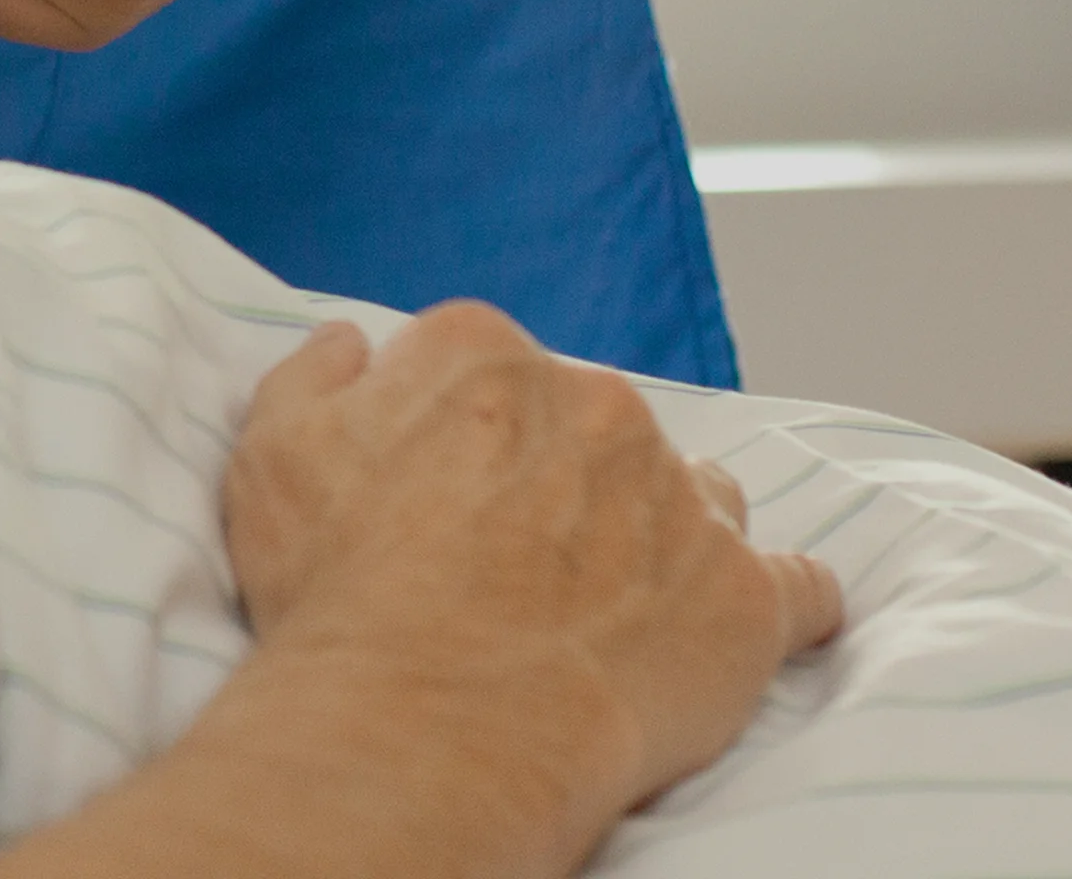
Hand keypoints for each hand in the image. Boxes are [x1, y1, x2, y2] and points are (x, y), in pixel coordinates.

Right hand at [218, 306, 841, 860]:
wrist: (426, 728)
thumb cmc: (340, 601)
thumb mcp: (270, 461)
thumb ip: (311, 378)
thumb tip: (350, 344)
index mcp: (483, 356)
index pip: (488, 365)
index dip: (467, 434)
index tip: (450, 494)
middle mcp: (596, 403)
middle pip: (599, 424)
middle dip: (571, 481)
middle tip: (521, 567)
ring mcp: (682, 498)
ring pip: (697, 494)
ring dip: (669, 535)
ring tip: (620, 611)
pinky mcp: (747, 596)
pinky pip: (800, 587)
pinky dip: (783, 604)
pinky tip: (746, 630)